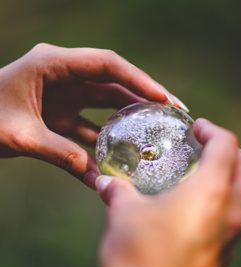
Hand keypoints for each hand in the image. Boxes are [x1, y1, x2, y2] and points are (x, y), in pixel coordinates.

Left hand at [0, 43, 175, 187]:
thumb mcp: (19, 135)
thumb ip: (60, 154)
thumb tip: (97, 178)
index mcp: (52, 64)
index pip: (106, 65)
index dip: (138, 80)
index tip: (163, 98)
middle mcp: (64, 75)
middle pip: (114, 82)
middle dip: (144, 96)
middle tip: (172, 110)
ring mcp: (64, 94)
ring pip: (106, 102)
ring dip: (130, 116)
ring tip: (156, 128)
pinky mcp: (62, 113)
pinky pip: (90, 125)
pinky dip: (105, 140)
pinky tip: (120, 155)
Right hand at [95, 119, 240, 266]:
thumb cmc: (135, 252)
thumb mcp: (124, 212)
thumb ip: (117, 190)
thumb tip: (105, 181)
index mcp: (211, 193)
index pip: (227, 146)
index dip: (213, 130)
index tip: (197, 128)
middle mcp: (230, 213)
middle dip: (229, 151)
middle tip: (205, 145)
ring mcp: (230, 238)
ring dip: (227, 177)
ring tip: (199, 173)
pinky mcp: (222, 255)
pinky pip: (231, 219)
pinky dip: (221, 203)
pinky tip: (193, 207)